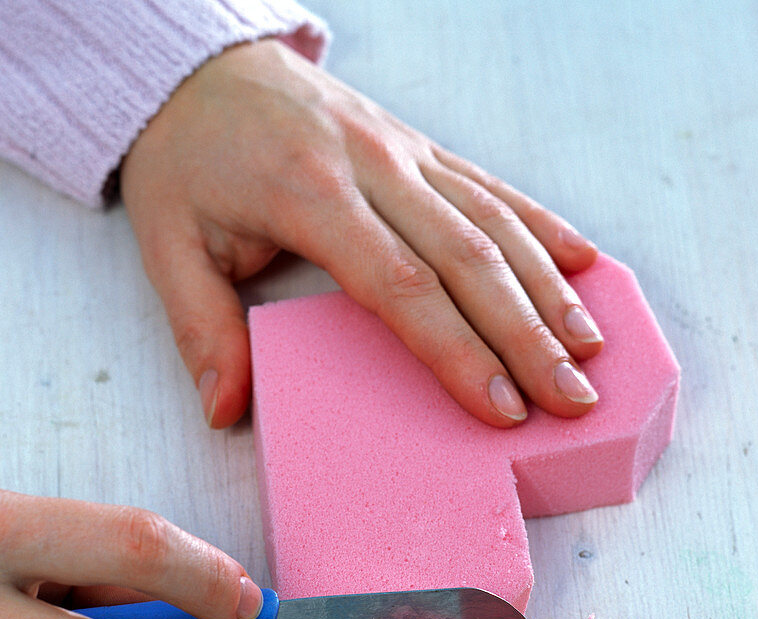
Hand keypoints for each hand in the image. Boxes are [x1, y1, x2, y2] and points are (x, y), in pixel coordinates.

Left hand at [121, 39, 602, 428]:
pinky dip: (542, 225)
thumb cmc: (187, 162)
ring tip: (589, 347)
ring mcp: (404, 150)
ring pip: (494, 220)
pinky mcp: (419, 144)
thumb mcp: (168, 245)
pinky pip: (491, 186)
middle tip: (571, 398)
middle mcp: (372, 168)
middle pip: (468, 257)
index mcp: (310, 197)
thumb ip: (201, 329)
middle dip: (527, 334)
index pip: (400, 284)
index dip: (456, 350)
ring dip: (549, 287)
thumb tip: (225, 409)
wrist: (202, 71)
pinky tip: (584, 263)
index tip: (498, 407)